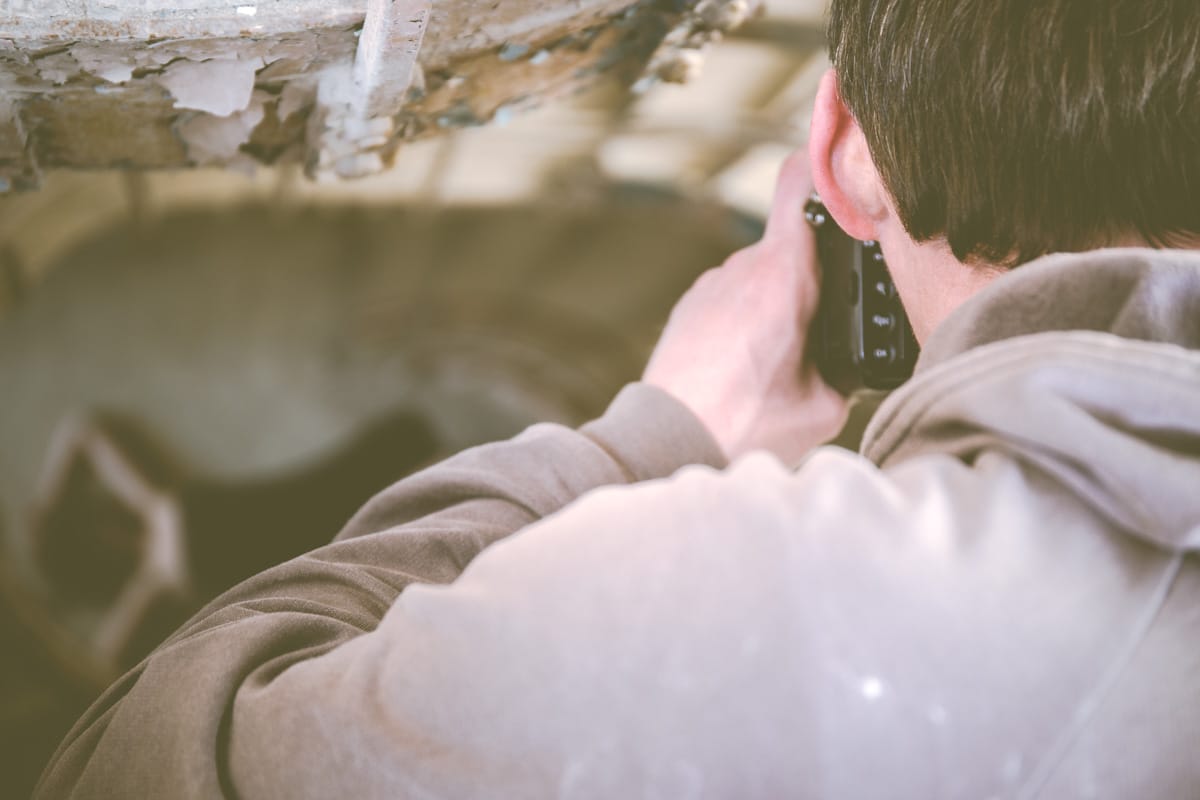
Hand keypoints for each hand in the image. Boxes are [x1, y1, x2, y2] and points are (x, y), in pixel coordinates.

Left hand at [642, 151, 847, 464]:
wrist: (666, 443)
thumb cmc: (740, 427)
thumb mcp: (823, 407)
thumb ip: (849, 370)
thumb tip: (856, 363)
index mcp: (781, 277)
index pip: (800, 182)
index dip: (824, 168)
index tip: (845, 179)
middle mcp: (741, 268)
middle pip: (792, 244)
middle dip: (815, 276)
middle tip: (826, 326)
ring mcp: (710, 285)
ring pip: (762, 274)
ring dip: (778, 303)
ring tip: (778, 360)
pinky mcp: (690, 306)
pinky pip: (732, 297)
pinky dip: (747, 319)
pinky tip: (746, 366)